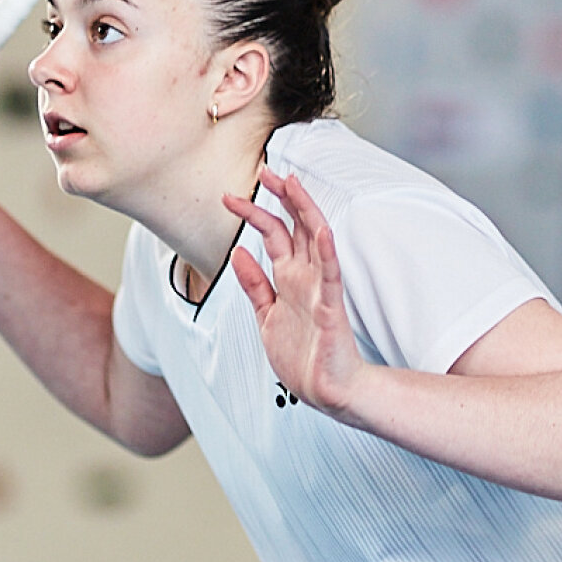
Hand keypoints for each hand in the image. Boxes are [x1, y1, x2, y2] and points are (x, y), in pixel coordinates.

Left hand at [226, 171, 367, 417]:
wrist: (327, 392)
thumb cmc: (303, 358)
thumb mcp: (267, 317)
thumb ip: (254, 285)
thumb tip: (237, 253)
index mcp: (289, 279)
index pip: (273, 234)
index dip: (254, 212)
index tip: (230, 195)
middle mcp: (305, 278)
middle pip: (295, 226)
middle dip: (282, 198)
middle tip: (266, 170)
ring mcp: (320, 290)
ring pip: (315, 241)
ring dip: (305, 212)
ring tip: (294, 185)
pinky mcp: (330, 309)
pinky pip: (330, 278)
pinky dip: (326, 254)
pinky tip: (321, 233)